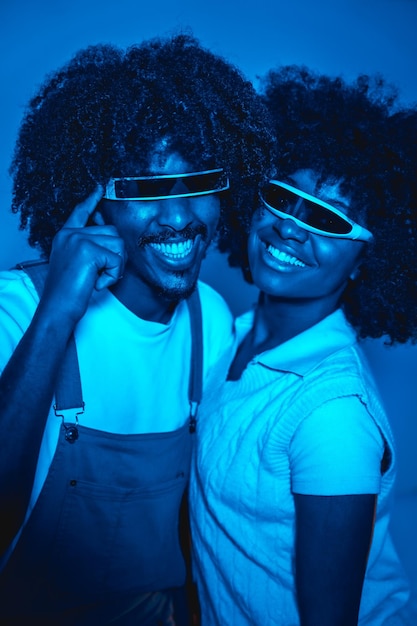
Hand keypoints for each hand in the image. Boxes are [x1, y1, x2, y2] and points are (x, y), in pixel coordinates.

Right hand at [39, 186, 125, 324]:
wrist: (58, 307)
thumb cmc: (68, 292)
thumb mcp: (77, 264)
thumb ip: (89, 248)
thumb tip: (111, 236)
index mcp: (66, 235)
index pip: (81, 212)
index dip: (92, 200)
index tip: (100, 187)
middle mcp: (71, 234)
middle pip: (112, 232)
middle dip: (116, 256)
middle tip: (101, 274)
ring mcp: (78, 240)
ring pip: (118, 245)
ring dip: (116, 266)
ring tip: (98, 279)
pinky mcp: (88, 251)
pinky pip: (117, 260)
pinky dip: (113, 275)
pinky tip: (97, 283)